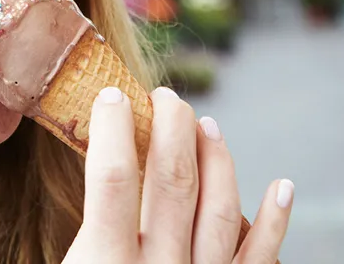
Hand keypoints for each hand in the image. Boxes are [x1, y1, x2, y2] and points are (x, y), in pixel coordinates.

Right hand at [62, 86, 291, 262]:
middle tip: (166, 98)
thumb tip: (60, 178)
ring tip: (206, 124)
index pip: (112, 180)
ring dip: (217, 159)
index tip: (112, 95)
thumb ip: (81, 234)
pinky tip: (282, 187)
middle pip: (173, 181)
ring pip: (219, 210)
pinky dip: (274, 222)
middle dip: (171, 127)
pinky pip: (258, 259)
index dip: (113, 128)